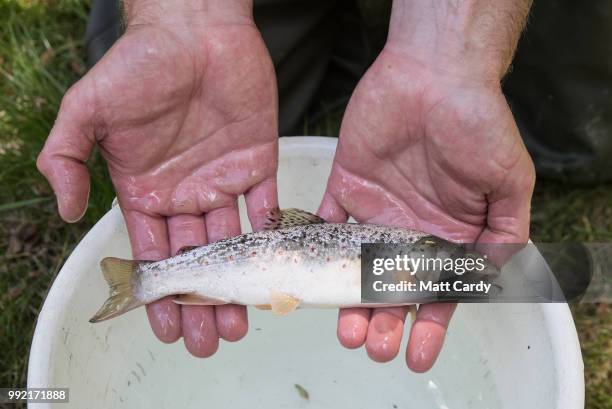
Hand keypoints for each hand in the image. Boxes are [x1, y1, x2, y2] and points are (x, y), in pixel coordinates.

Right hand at [37, 1, 277, 356]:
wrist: (195, 29)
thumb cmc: (140, 64)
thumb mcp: (87, 110)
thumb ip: (66, 158)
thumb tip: (65, 214)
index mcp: (145, 189)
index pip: (152, 254)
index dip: (159, 293)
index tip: (166, 330)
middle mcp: (185, 193)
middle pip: (195, 260)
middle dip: (200, 302)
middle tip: (208, 341)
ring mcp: (223, 181)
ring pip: (232, 246)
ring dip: (237, 284)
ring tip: (241, 324)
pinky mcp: (258, 164)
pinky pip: (267, 209)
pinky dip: (272, 241)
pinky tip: (274, 272)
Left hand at [318, 47, 534, 371]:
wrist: (434, 73)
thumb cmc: (478, 122)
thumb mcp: (508, 182)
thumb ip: (502, 232)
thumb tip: (488, 276)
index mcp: (449, 234)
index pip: (437, 291)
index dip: (429, 327)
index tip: (415, 355)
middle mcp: (410, 229)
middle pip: (392, 287)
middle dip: (384, 321)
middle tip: (373, 347)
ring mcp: (376, 211)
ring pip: (355, 267)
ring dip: (349, 300)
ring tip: (345, 330)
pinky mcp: (345, 187)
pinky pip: (324, 224)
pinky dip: (313, 250)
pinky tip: (308, 278)